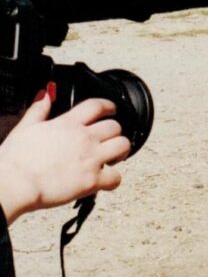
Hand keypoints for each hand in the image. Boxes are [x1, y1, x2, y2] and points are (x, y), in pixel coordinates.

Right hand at [0, 94, 129, 224]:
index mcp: (68, 124)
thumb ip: (39, 109)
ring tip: (114, 156)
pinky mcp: (93, 180)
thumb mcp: (25, 126)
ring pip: (123, 146)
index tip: (112, 110)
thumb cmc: (16, 158)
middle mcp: (84, 138)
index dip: (109, 106)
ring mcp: (91, 158)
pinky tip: (105, 180)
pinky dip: (114, 180)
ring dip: (121, 151)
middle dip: (114, 133)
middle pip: (115, 127)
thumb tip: (45, 93)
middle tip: (109, 140)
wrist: (15, 183)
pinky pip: (117, 177)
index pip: (97, 105)